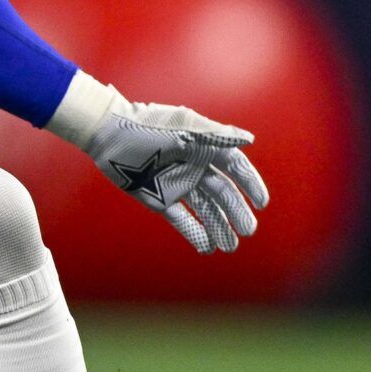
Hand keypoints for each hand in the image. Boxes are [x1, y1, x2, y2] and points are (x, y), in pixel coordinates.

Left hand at [49, 77, 268, 252]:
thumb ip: (216, 135)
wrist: (108, 134)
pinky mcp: (158, 198)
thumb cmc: (147, 124)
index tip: (262, 203)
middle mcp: (194, 167)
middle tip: (247, 232)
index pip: (235, 167)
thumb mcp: (183, 126)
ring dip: (219, 227)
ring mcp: (177, 184)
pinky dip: (194, 232)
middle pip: (222, 194)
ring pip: (204, 210)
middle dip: (236, 213)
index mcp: (204, 147)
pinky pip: (181, 219)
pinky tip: (206, 247)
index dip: (250, 184)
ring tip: (229, 247)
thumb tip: (250, 139)